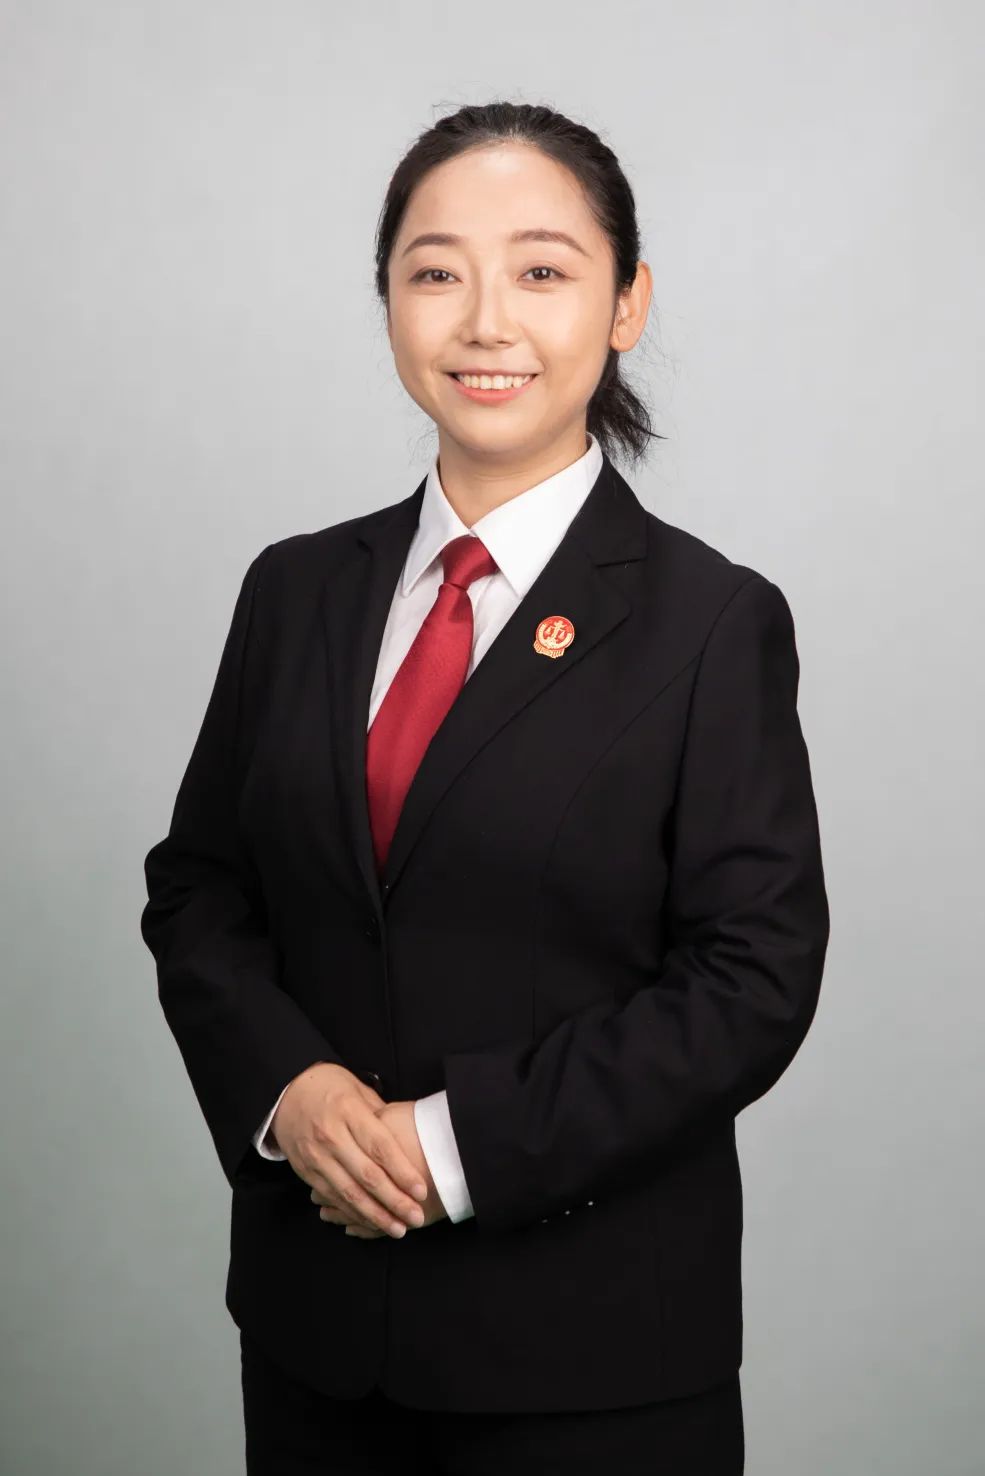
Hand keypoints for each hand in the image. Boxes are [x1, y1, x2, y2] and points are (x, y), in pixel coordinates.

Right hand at [271, 1063, 428, 1238]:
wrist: (284, 1093)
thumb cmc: (329, 1086)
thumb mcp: (358, 1088)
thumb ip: (381, 1115)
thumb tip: (409, 1137)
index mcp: (348, 1111)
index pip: (380, 1147)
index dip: (402, 1171)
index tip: (421, 1190)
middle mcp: (331, 1136)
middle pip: (367, 1175)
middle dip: (394, 1201)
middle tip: (416, 1217)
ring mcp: (316, 1156)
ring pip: (348, 1192)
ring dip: (375, 1215)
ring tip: (398, 1228)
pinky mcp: (306, 1171)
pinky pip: (332, 1197)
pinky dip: (352, 1213)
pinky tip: (370, 1222)